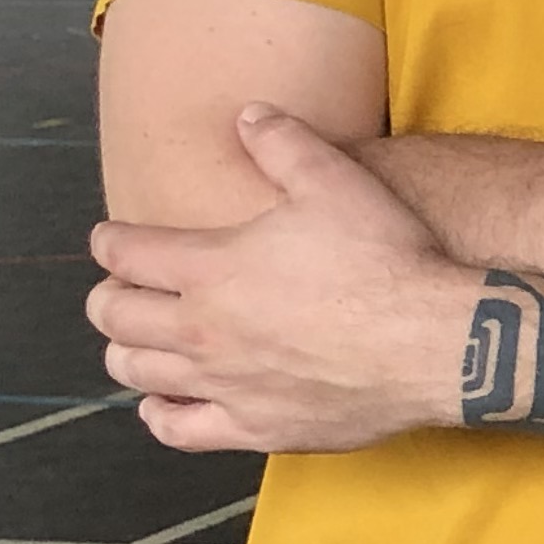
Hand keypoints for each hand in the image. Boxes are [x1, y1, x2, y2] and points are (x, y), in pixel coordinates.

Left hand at [87, 109, 483, 453]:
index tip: (112, 239)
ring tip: (141, 340)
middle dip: (109, 298)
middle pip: (116, 316)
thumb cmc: (385, 258)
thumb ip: (284, 145)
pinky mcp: (252, 426)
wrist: (434, 341)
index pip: (125, 253)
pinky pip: (176, 429)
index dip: (110, 241)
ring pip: (135, 372)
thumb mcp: (338, 182)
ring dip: (126, 351)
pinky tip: (165, 402)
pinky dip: (158, 413)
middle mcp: (201, 328)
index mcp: (210, 266)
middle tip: (122, 290)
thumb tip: (248, 114)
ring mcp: (222, 383)